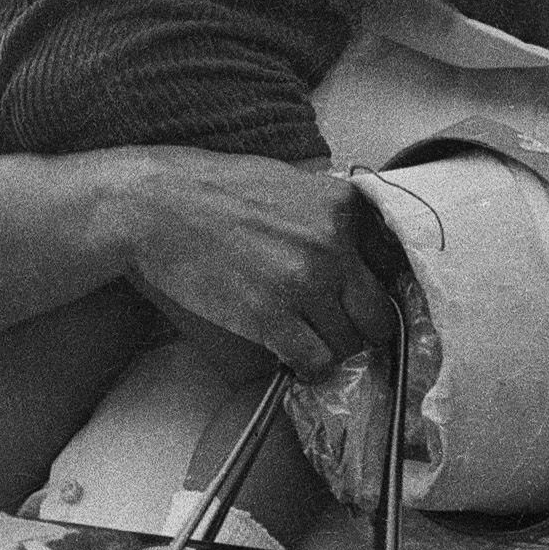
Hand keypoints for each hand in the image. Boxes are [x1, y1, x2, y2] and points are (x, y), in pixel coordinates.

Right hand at [103, 153, 393, 386]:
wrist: (155, 205)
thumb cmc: (216, 189)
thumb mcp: (288, 182)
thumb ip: (330, 213)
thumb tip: (362, 247)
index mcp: (342, 207)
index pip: (393, 264)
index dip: (378, 287)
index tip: (362, 300)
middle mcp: (333, 245)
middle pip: (378, 314)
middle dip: (362, 328)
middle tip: (338, 329)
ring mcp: (304, 282)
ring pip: (349, 343)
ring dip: (330, 349)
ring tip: (306, 339)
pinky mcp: (270, 316)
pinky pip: (315, 361)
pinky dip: (306, 366)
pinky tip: (291, 355)